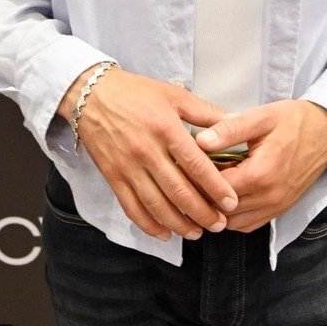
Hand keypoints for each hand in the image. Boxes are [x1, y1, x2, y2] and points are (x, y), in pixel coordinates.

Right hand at [59, 68, 238, 242]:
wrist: (92, 94)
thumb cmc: (136, 92)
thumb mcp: (173, 95)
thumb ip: (204, 112)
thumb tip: (234, 121)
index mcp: (166, 128)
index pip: (195, 165)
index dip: (215, 187)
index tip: (231, 202)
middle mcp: (147, 150)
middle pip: (178, 191)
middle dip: (202, 212)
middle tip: (219, 225)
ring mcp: (128, 166)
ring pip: (156, 205)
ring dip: (179, 224)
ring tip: (197, 233)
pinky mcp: (112, 176)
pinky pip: (131, 207)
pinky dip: (149, 225)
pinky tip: (164, 233)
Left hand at [195, 100, 326, 232]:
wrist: (326, 132)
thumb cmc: (293, 120)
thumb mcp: (262, 116)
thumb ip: (230, 129)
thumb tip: (200, 141)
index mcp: (262, 174)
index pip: (217, 189)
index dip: (198, 179)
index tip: (186, 166)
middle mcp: (269, 197)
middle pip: (223, 210)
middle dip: (204, 195)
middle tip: (191, 177)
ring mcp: (276, 207)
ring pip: (234, 223)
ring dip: (217, 210)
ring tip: (207, 187)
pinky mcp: (280, 210)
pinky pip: (249, 225)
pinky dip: (233, 217)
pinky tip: (226, 196)